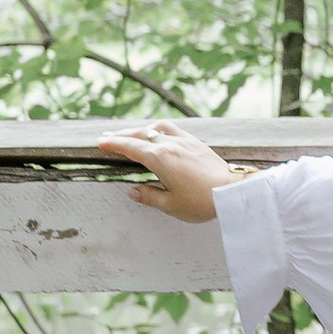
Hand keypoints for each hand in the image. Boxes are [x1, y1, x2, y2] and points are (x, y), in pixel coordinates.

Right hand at [97, 123, 236, 221]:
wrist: (232, 191)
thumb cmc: (202, 201)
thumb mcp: (171, 205)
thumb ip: (150, 196)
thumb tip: (134, 192)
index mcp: (159, 159)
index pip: (130, 147)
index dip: (113, 144)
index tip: (100, 142)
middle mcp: (170, 145)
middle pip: (140, 134)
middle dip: (122, 135)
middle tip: (108, 137)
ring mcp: (184, 141)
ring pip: (157, 128)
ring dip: (141, 129)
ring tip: (132, 134)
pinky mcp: (196, 143)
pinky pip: (172, 129)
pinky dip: (159, 128)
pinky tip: (159, 134)